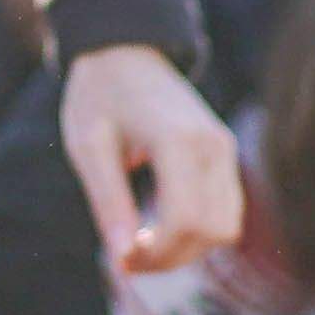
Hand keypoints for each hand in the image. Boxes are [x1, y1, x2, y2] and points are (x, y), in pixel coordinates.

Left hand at [56, 43, 245, 273]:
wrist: (125, 52)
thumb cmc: (100, 95)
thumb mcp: (88, 146)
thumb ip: (108, 201)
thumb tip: (123, 257)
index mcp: (178, 140)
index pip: (185, 220)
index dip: (156, 254)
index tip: (122, 262)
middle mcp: (213, 145)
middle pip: (210, 231)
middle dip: (171, 258)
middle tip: (128, 259)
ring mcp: (225, 149)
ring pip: (225, 228)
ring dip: (187, 250)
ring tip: (143, 245)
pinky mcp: (225, 155)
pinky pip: (226, 212)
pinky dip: (198, 232)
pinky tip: (161, 228)